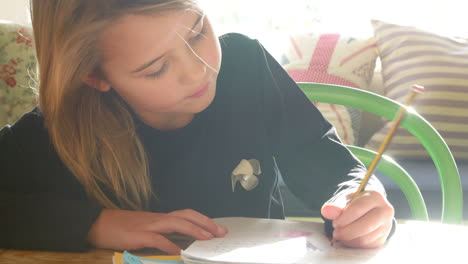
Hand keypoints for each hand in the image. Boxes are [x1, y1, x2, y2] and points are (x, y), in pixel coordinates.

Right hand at [87, 209, 227, 253]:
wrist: (98, 223)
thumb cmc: (122, 228)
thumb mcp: (145, 230)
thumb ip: (162, 235)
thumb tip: (180, 244)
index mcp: (160, 218)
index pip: (186, 215)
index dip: (203, 220)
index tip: (218, 228)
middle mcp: (157, 219)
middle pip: (186, 215)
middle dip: (205, 222)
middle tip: (221, 232)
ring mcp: (148, 225)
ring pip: (175, 223)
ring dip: (193, 229)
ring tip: (207, 238)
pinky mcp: (137, 235)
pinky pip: (156, 239)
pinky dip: (168, 244)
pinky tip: (177, 252)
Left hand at [321, 190, 393, 247]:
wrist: (367, 209)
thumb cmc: (354, 203)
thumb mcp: (344, 200)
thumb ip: (335, 206)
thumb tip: (326, 211)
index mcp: (375, 196)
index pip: (358, 209)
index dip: (344, 218)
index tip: (334, 223)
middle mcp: (385, 211)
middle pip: (365, 226)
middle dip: (346, 232)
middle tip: (335, 233)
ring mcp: (386, 226)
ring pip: (365, 238)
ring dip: (349, 239)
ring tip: (340, 235)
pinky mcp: (382, 238)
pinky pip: (366, 246)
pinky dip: (353, 244)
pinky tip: (347, 238)